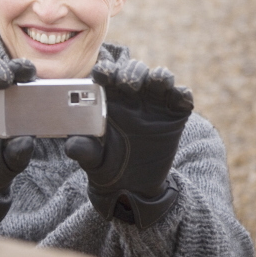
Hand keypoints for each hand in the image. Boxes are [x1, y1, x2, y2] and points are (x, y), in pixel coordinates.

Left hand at [65, 59, 192, 228]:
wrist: (132, 186)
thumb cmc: (106, 165)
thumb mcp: (92, 159)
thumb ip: (84, 149)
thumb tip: (72, 146)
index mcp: (109, 97)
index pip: (106, 74)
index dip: (105, 70)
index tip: (102, 74)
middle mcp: (133, 95)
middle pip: (135, 70)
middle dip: (132, 72)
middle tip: (128, 85)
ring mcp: (156, 102)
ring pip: (161, 77)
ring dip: (160, 75)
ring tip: (157, 82)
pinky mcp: (176, 114)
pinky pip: (183, 97)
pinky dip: (183, 94)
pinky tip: (179, 98)